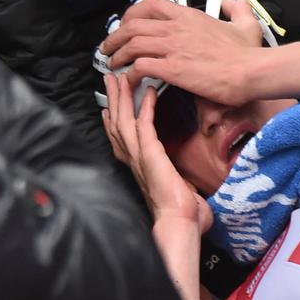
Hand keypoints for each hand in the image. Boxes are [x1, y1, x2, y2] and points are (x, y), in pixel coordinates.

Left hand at [100, 0, 264, 106]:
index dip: (133, 14)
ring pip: (131, 45)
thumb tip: (231, 4)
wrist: (252, 72)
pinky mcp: (172, 69)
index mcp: (189, 17)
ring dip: (118, 55)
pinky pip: (140, 67)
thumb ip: (237, 9)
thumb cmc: (249, 54)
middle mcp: (176, 29)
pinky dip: (130, 74)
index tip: (128, 25)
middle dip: (115, 36)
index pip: (150, 5)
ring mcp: (172, 48)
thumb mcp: (247, 24)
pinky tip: (130, 81)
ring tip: (113, 65)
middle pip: (133, 25)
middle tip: (110, 47)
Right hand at [102, 73, 212, 233]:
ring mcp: (139, 156)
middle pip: (116, 123)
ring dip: (121, 96)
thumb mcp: (177, 194)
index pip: (120, 140)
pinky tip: (148, 91)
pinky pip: (144, 122)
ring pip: (123, 118)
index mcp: (138, 169)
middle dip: (112, 100)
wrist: (178, 223)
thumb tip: (190, 189)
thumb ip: (179, 186)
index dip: (112, 121)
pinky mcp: (150, 153)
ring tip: (119, 76)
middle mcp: (133, 161)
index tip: (109, 107)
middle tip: (110, 79)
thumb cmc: (180, 215)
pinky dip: (144, 105)